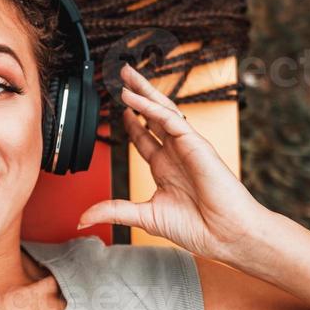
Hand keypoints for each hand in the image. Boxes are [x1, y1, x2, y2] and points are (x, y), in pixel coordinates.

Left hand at [76, 62, 272, 264]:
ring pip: (162, 110)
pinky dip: (150, 107)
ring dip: (144, 91)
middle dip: (137, 96)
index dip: (131, 122)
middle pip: (152, 116)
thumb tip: (83, 218)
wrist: (226, 236)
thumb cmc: (198, 229)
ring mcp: (187, 146)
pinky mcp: (196, 144)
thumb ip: (114, 211)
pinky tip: (133, 98)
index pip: (144, 138)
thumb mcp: (145, 217)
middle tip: (122, 76)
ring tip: (127, 74)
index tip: (118, 109)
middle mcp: (175, 153)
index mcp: (165, 169)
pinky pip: (171, 119)